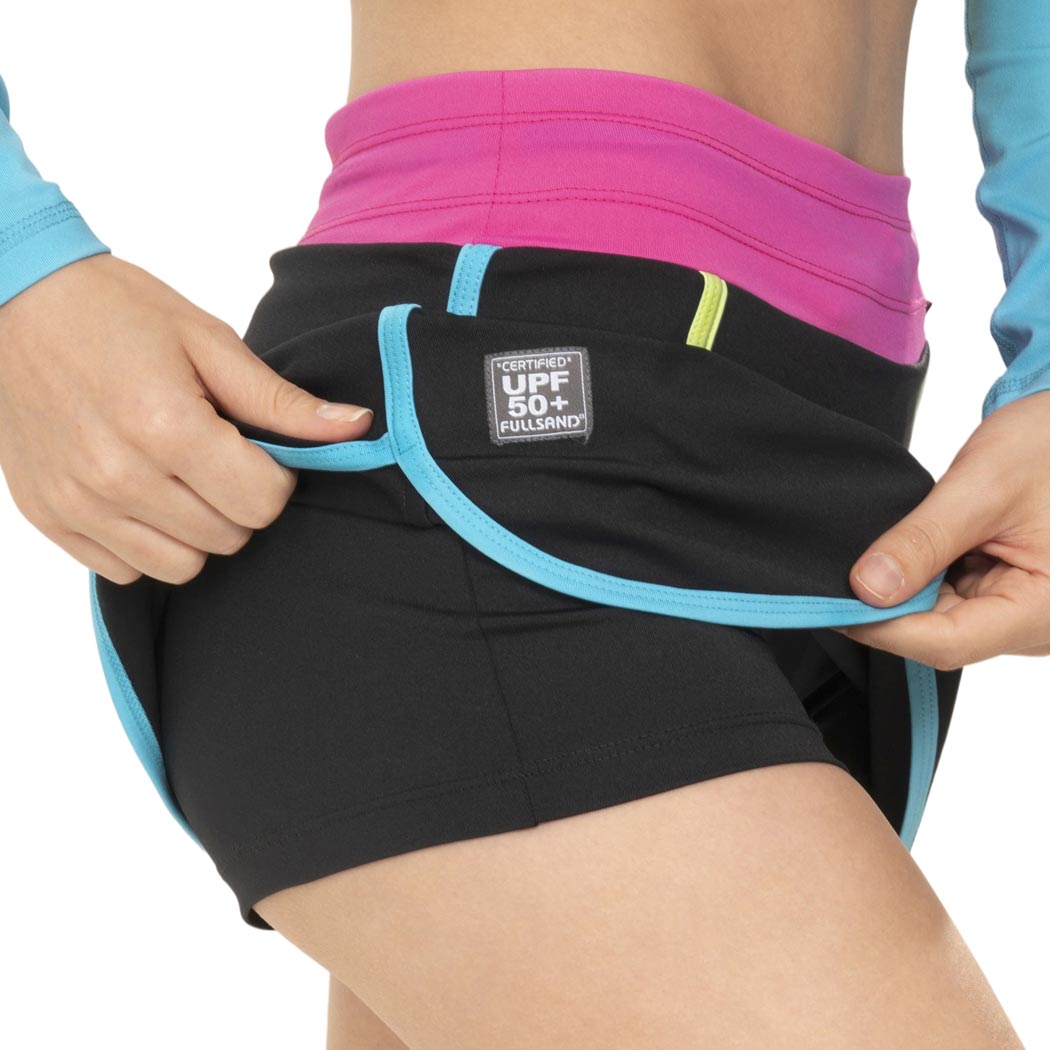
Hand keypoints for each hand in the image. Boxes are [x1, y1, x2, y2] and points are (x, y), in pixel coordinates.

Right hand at [0, 252, 373, 585]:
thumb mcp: (209, 341)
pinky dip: (146, 542)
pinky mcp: (50, 517)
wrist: (16, 301)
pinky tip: (141, 492)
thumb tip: (356, 427)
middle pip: (229, 538)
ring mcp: (78, 503)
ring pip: (182, 567)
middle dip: (239, 501)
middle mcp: (118, 476)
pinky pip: (126, 570)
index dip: (276, 479)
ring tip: (180, 476)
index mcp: (166, 426)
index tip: (257, 451)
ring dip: (198, 530)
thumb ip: (282, 400)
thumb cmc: (116, 312)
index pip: (262, 503)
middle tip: (215, 455)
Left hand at [830, 389, 1049, 670]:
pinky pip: (951, 604)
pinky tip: (906, 554)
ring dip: (904, 594)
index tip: (834, 603)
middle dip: (888, 609)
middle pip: (940, 637)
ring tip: (882, 552)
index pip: (947, 643)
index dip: (882, 628)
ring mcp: (1022, 615)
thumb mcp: (982, 487)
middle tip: (843, 572)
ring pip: (940, 623)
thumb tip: (868, 587)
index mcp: (1045, 609)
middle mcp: (1038, 625)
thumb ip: (923, 540)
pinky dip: (922, 582)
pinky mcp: (1007, 599)